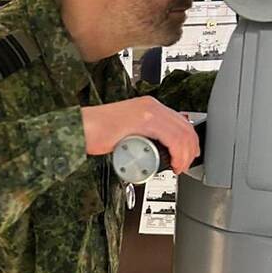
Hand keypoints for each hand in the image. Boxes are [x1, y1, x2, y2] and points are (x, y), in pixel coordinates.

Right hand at [80, 96, 199, 173]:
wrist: (81, 128)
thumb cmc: (97, 131)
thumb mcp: (127, 130)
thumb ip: (141, 134)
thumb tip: (154, 149)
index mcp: (148, 105)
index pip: (181, 121)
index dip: (190, 141)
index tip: (187, 157)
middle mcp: (150, 105)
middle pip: (185, 127)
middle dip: (190, 150)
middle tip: (184, 165)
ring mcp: (147, 111)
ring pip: (181, 133)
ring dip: (185, 155)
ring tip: (178, 167)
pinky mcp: (143, 120)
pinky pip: (171, 137)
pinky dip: (178, 153)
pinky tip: (174, 163)